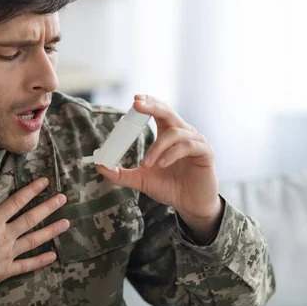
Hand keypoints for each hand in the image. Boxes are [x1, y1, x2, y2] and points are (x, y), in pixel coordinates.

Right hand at [0, 164, 69, 297]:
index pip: (16, 202)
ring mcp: (7, 254)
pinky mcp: (5, 270)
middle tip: (63, 199)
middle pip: (30, 219)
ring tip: (66, 223)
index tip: (46, 182)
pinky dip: (40, 261)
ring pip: (33, 240)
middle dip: (48, 207)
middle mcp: (5, 236)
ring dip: (50, 231)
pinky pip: (26, 265)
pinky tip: (53, 256)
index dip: (31, 190)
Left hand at [97, 95, 221, 242]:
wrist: (191, 206)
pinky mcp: (206, 153)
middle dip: (152, 106)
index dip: (149, 102)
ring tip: (147, 164)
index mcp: (169, 134)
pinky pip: (188, 146)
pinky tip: (162, 164)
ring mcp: (197, 141)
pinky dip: (172, 153)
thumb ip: (122, 174)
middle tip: (136, 105)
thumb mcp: (142, 180)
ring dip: (157, 147)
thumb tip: (100, 166)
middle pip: (168, 112)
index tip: (134, 100)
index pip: (160, 111)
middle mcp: (184, 133)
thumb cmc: (170, 188)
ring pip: (175, 133)